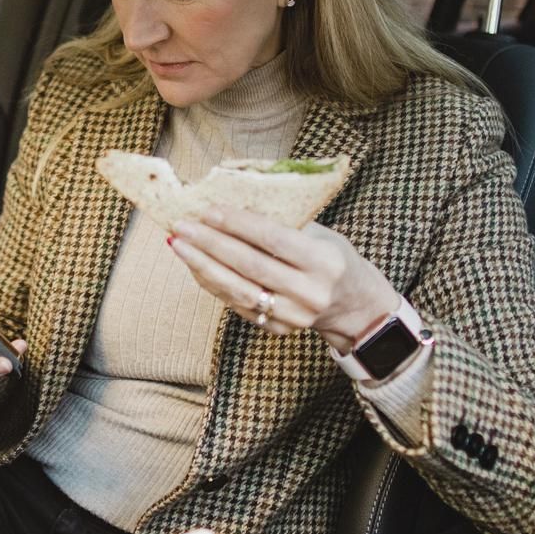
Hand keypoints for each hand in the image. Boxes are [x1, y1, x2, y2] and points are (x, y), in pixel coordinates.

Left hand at [166, 206, 394, 350]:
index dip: (238, 224)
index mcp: (324, 261)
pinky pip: (237, 305)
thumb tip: (232, 204)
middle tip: (181, 225)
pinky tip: (195, 265)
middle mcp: (309, 292)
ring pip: (238, 290)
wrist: (356, 307)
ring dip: (202, 266)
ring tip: (178, 244)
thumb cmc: (334, 259)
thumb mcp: (322, 235)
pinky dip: (213, 283)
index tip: (208, 209)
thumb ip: (284, 224)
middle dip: (210, 244)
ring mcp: (293, 315)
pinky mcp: (278, 329)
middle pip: (250, 266)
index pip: (273, 239)